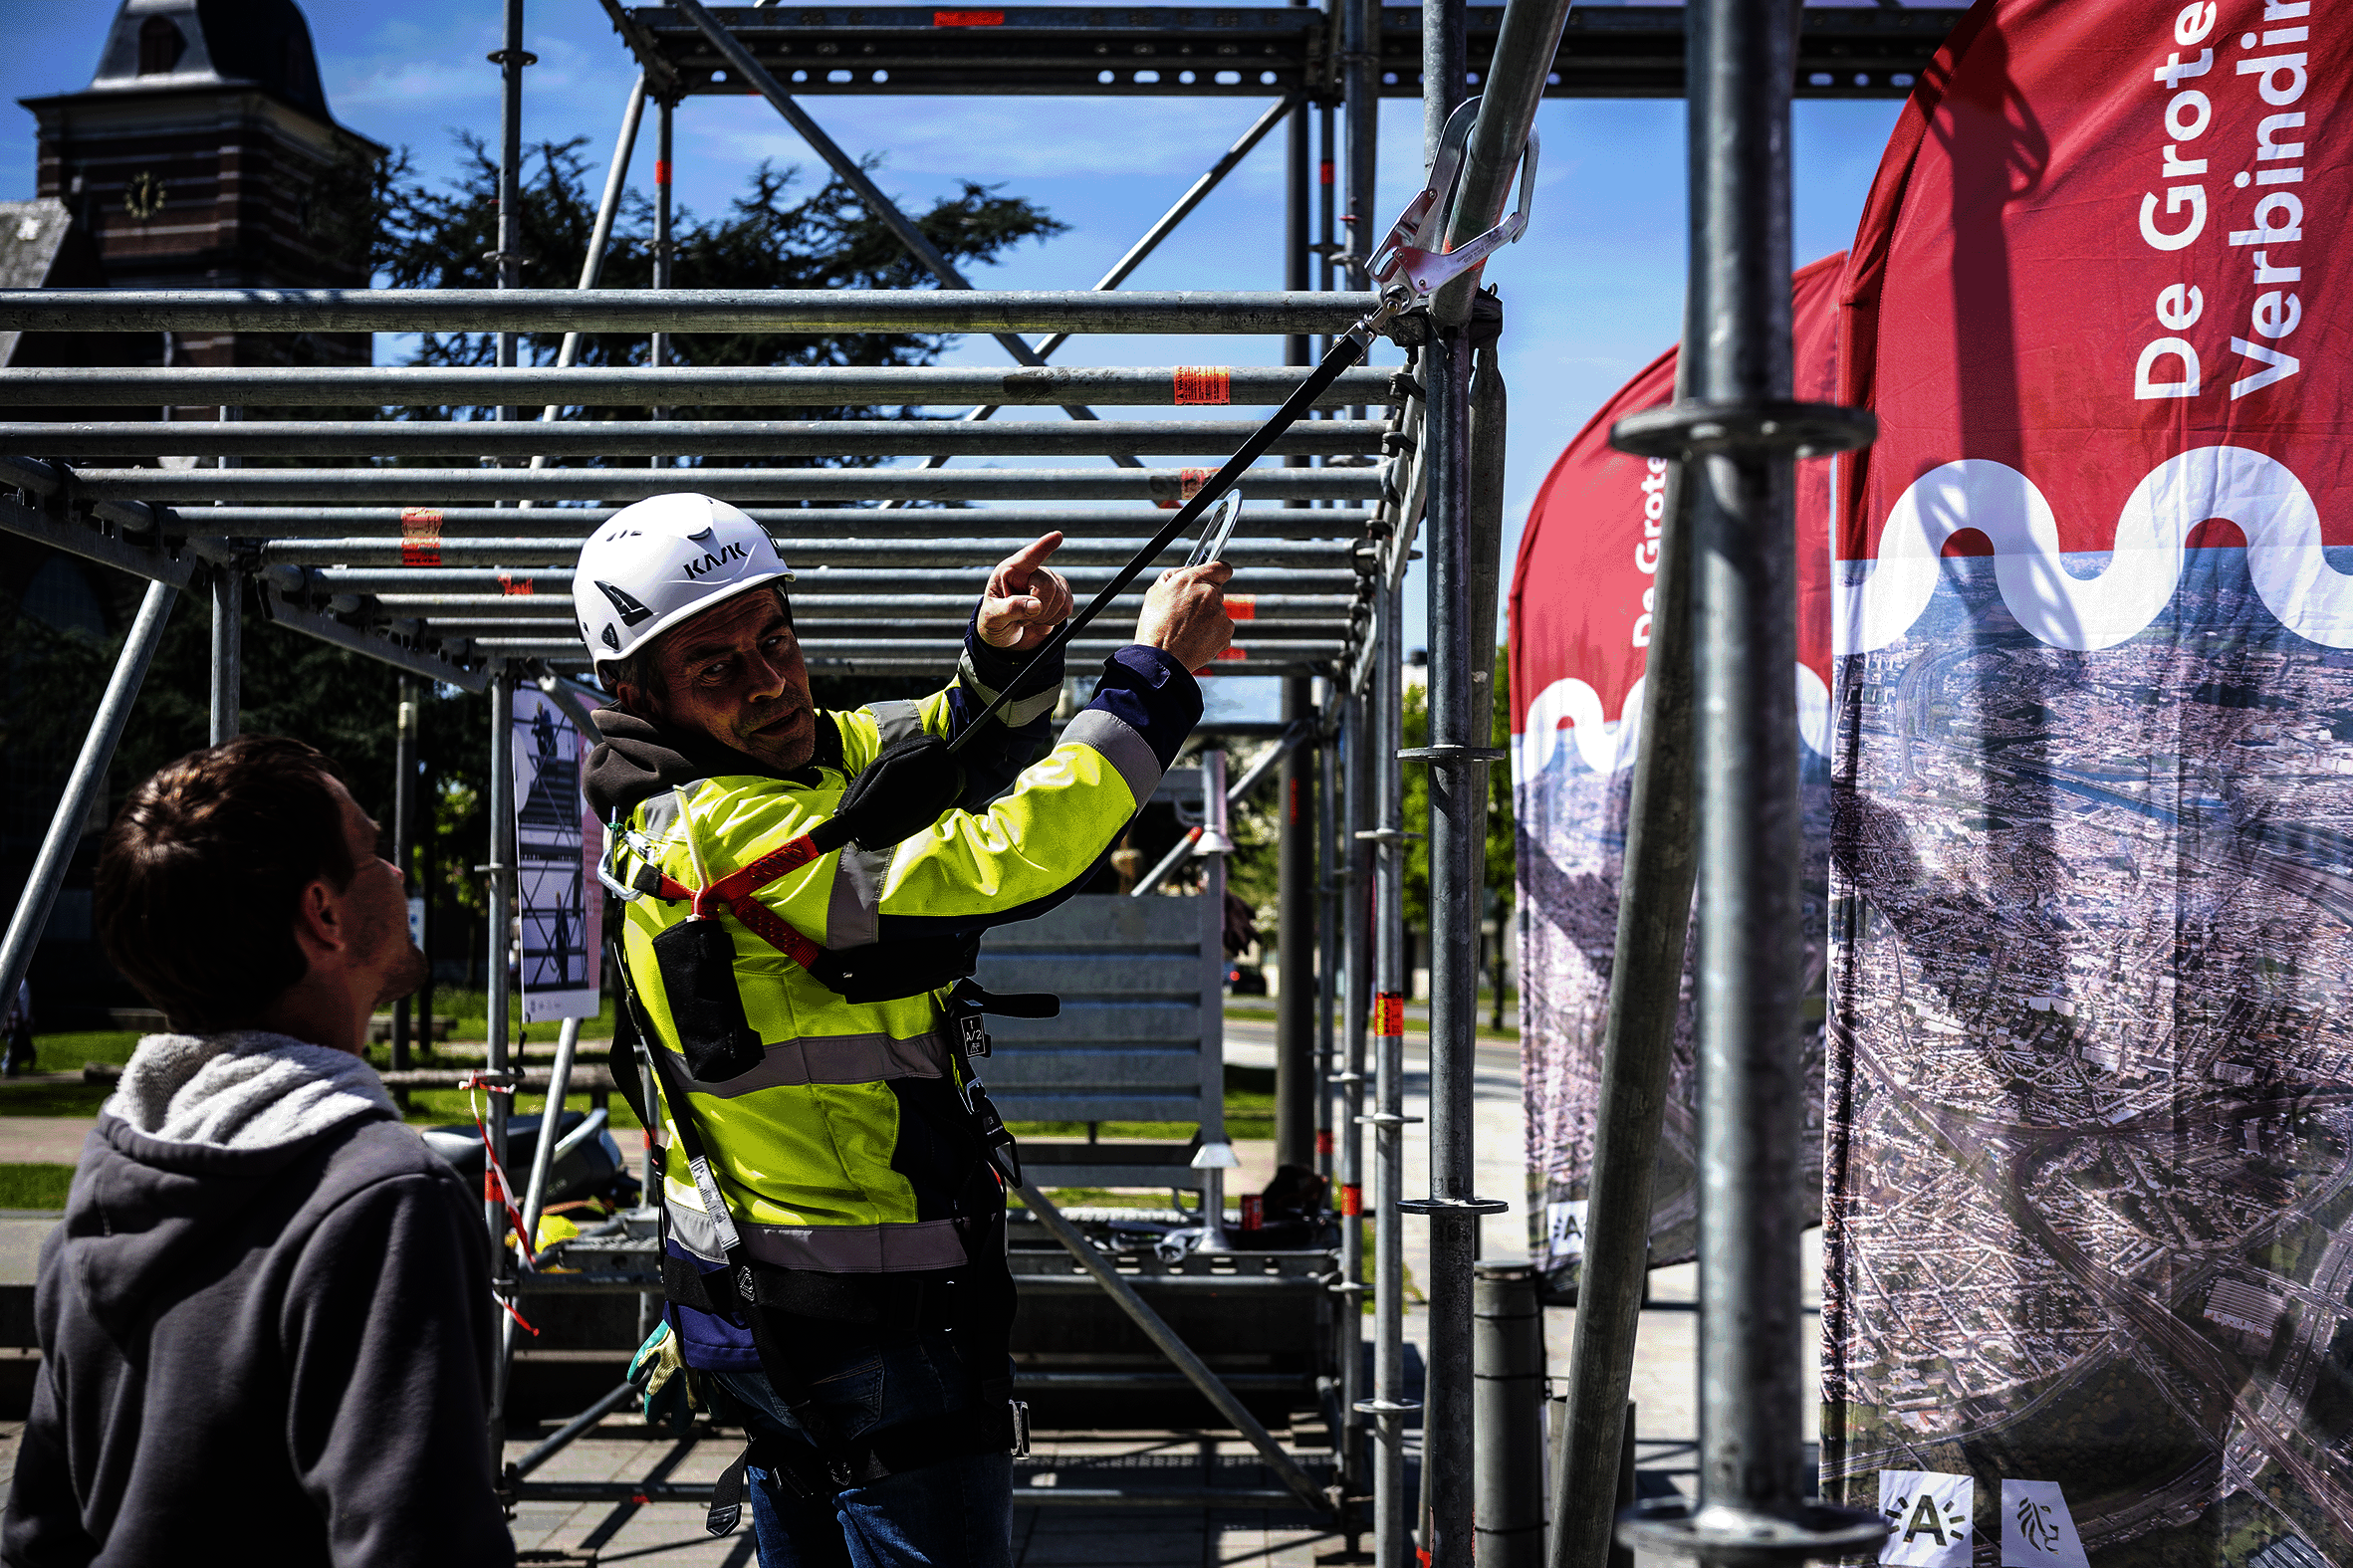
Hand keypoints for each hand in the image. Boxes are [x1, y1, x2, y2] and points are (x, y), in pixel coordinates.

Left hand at [977, 533, 1074, 650]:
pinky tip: (1040, 620)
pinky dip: (1054, 620)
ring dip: (1045, 617)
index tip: (1057, 536)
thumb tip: (1036, 605)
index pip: (1028, 557)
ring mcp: (1048, 580)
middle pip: (1048, 587)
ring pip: (1061, 598)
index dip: (1043, 546)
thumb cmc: (994, 622)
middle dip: (1038, 611)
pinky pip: (1067, 607)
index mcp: (1009, 571)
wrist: (1007, 636)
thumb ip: (1010, 609)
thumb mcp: (993, 618)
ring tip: (1029, 619)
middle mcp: (1031, 571)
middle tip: (1022, 620)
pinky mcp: (1061, 593)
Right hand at [1135, 561, 1233, 670]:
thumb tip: (1187, 570)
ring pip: (1219, 611)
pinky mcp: (1226, 631)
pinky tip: (1197, 639)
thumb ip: (1174, 575)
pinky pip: (1223, 628)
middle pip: (1217, 590)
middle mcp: (1209, 593)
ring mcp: (1220, 613)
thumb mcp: (1155, 592)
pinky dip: (1213, 633)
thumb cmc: (1155, 627)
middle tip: (1188, 612)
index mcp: (1192, 580)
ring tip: (1188, 630)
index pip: (1221, 567)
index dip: (1217, 572)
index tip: (1214, 577)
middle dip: (1206, 599)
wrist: (1162, 658)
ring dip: (1209, 617)